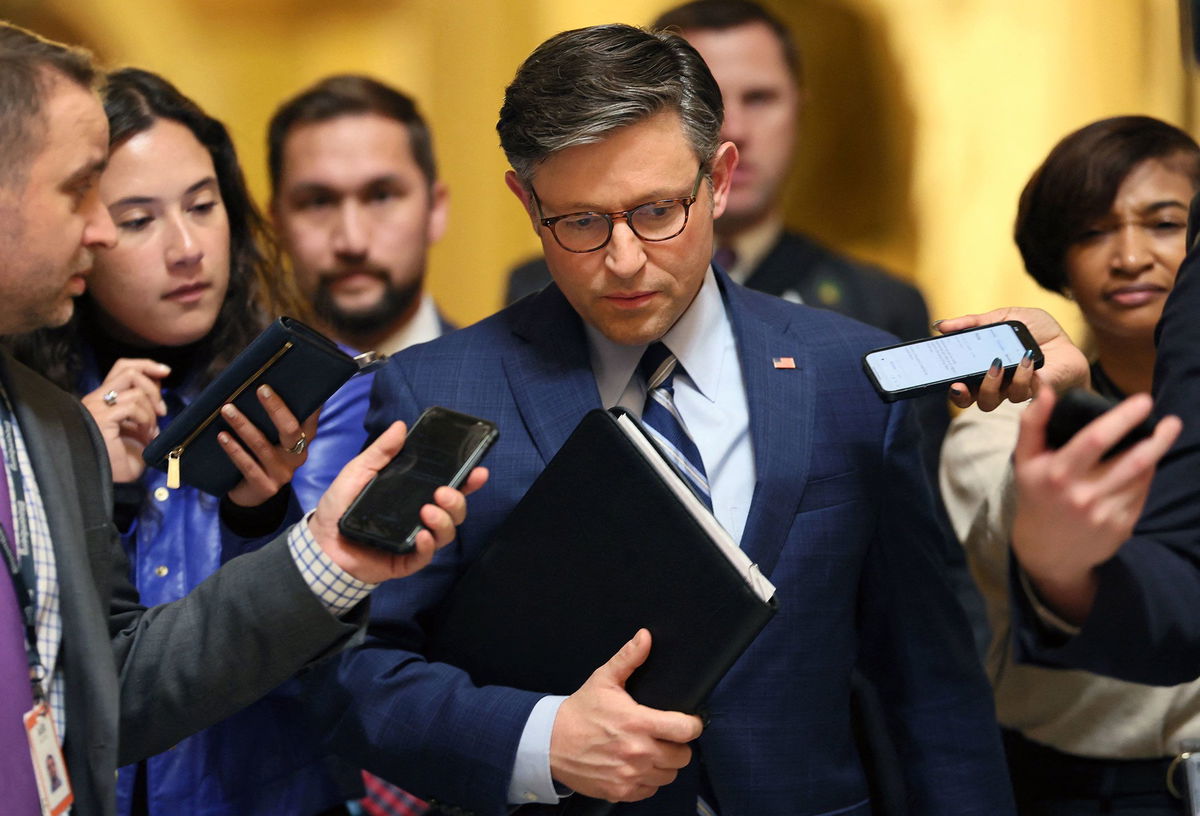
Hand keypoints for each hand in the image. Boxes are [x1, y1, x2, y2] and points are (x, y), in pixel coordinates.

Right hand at [81, 358, 169, 481]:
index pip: (123, 369)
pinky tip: (145, 435)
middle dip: (152, 384)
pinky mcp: (101, 418)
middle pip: (127, 370)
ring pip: (135, 391)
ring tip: (150, 431)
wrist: (110, 481)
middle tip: (162, 410)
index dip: (146, 366)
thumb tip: (158, 389)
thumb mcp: (138, 427)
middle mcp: (96, 400)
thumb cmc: (122, 459)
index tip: (165, 372)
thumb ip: (143, 407)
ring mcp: (97, 407)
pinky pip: (132, 407)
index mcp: (103, 400)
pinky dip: (146, 420)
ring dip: (151, 411)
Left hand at [218, 384, 319, 506]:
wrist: (252, 496)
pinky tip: (222, 436)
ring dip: (243, 425)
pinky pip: (247, 465)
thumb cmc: (262, 458)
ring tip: (227, 409)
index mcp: (304, 441)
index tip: (296, 381)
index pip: (310, 417)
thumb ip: (276, 421)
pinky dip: (234, 449)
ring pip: (262, 446)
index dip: (309, 401)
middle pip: (291, 430)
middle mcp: (298, 457)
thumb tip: (265, 386)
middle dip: (276, 408)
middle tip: (261, 389)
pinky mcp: (265, 486)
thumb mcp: (275, 441)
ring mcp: (282, 473)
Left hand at [307, 421, 487, 582]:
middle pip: (455, 510)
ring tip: (428, 512)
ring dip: (444, 521)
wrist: (319, 543)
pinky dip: (428, 546)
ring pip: (447, 533)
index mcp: (413, 493)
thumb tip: (401, 426)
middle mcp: (420, 516)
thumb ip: (380, 451)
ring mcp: (415, 539)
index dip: (467, 480)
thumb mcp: (358, 471)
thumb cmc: (340, 506)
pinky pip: (426, 556)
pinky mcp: (405, 560)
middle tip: (443, 492)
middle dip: (457, 500)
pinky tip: (422, 536)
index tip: (479, 471)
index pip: (449, 485)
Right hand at [549, 629, 702, 801]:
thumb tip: (645, 637)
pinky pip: (651, 789)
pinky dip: (648, 780)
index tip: (689, 721)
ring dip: (664, 764)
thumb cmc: (579, 711)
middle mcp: (637, 752)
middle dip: (678, 745)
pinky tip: (637, 766)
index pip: (685, 729)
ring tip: (651, 751)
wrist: (550, 743)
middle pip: (683, 756)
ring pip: (669, 775)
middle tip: (666, 736)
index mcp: (637, 722)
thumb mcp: (603, 680)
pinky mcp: (621, 792)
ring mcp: (629, 775)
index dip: (693, 724)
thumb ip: (629, 658)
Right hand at [934, 307, 1089, 410]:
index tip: (947, 379)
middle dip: (961, 395)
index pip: (959, 383)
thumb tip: (941, 325)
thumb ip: (974, 322)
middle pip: (969, 400)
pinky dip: (1020, 375)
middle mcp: (994, 384)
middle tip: (960, 384)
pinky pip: (1019, 392)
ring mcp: (1012, 391)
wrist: (1069, 341)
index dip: (951, 386)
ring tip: (997, 364)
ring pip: (989, 401)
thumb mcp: (1004, 317)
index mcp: (983, 367)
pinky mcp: (1032, 393)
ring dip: (989, 384)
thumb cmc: (1038, 332)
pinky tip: (1026, 360)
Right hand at [1011, 388, 1181, 623]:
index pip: (1094, 440)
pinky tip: (1148, 463)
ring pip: (1142, 476)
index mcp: (1058, 474)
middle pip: (1132, 460)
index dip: (1122, 418)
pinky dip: (1148, 474)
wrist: (1047, 550)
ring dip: (1156, 453)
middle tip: (1171, 421)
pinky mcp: (1122, 526)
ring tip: (1164, 435)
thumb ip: (1033, 423)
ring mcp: (1105, 513)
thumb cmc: (1037, 495)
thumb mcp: (1025, 460)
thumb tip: (1047, 391)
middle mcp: (1083, 494)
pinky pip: (1142, 493)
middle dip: (1158, 438)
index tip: (1143, 401)